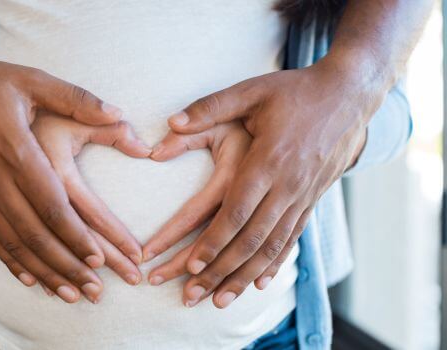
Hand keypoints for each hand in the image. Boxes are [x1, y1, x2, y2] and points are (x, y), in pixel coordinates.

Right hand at [0, 54, 142, 303]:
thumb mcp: (31, 80)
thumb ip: (77, 99)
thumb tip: (120, 113)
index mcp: (16, 151)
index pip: (52, 205)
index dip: (76, 235)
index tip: (100, 257)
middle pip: (36, 234)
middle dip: (68, 265)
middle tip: (95, 290)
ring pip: (14, 244)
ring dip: (45, 272)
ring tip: (72, 294)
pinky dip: (12, 262)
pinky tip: (31, 279)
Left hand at [163, 62, 367, 307]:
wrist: (349, 95)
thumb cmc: (296, 92)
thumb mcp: (252, 91)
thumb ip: (211, 107)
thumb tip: (170, 121)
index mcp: (268, 160)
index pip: (237, 212)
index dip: (213, 241)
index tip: (191, 264)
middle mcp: (287, 186)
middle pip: (251, 239)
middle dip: (221, 270)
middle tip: (193, 294)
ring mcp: (303, 196)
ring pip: (272, 247)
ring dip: (244, 276)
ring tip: (220, 300)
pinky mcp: (312, 200)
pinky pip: (292, 239)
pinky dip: (274, 264)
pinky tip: (260, 283)